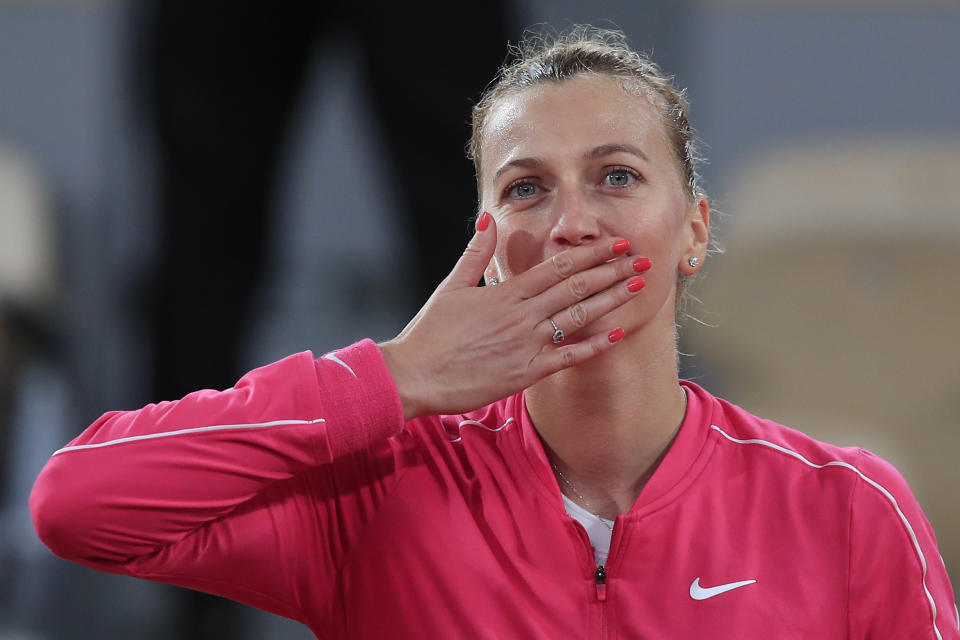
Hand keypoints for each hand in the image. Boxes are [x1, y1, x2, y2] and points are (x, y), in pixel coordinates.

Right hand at [379, 213, 648, 419]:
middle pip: (575, 287)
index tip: (613, 243)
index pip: (556, 267)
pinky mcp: (526, 372)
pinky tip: (617, 335)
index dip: (589, 254)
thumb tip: (487, 218)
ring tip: (638, 286)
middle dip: (611, 271)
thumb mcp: (451, 287)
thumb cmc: (430, 334)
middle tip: (639, 258)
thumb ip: (476, 253)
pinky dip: (593, 345)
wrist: (414, 375)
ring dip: (611, 300)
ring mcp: (526, 344)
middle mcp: (521, 316)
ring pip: (578, 317)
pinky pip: (567, 356)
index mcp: (505, 294)